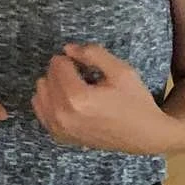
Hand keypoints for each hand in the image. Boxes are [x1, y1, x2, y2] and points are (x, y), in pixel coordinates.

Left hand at [33, 43, 169, 154]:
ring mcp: (59, 128)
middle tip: (85, 79)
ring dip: (55, 85)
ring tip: (78, 90)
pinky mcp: (58, 136)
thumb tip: (67, 48)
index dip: (74, 61)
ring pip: (40, 91)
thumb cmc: (135, 102)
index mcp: (78, 98)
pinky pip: (40, 109)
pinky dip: (51, 101)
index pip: (58, 64)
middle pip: (47, 76)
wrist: (144, 136)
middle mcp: (63, 115)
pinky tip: (69, 102)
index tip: (89, 69)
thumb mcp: (122, 71)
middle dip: (64, 72)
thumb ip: (93, 54)